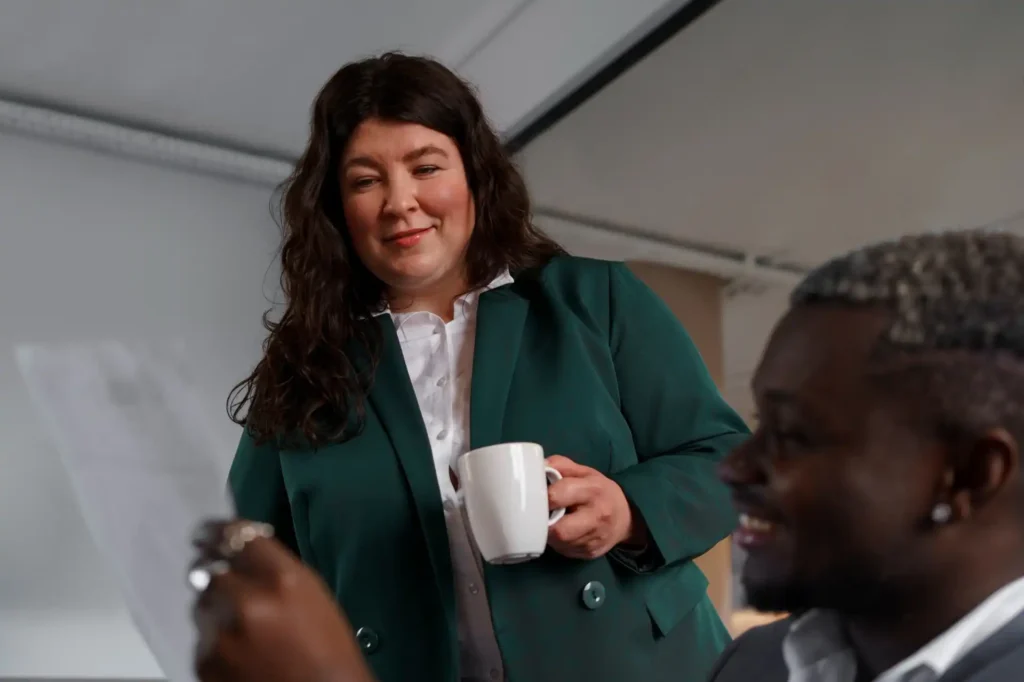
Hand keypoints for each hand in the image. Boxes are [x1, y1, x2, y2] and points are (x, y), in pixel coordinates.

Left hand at [191, 519, 375, 681]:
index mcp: (281, 578)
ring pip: (201, 603)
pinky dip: (214, 640)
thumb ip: (275, 569)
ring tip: (241, 626)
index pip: (235, 535)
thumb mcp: (310, 593)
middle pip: (209, 570)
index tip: (205, 533)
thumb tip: (242, 553)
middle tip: (223, 581)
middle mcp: (247, 600)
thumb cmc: (327, 649)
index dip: (216, 531)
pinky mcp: (205, 661)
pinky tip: (238, 650)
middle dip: (215, 574)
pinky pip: (201, 637)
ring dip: (215, 608)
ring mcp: (222, 633)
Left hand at [545, 455, 646, 559]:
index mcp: (593, 491)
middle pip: (560, 530)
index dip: (542, 496)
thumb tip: (536, 468)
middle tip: (542, 515)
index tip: (537, 496)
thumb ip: (561, 465)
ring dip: (549, 534)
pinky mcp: (589, 553)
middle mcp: (596, 517)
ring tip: (552, 522)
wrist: (625, 517)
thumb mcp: (584, 472)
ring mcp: (594, 539)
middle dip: (545, 523)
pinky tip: (562, 532)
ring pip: (559, 543)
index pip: (558, 495)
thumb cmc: (599, 491)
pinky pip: (564, 551)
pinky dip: (557, 543)